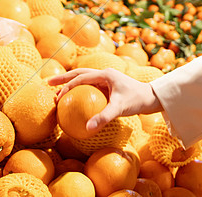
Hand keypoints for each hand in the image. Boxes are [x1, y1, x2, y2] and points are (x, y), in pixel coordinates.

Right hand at [48, 68, 162, 135]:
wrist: (153, 98)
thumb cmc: (137, 101)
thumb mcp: (119, 109)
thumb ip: (103, 117)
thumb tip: (87, 129)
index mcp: (105, 74)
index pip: (81, 77)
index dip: (66, 85)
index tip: (56, 95)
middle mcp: (105, 74)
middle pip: (79, 74)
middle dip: (63, 78)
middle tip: (48, 83)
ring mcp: (107, 80)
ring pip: (84, 80)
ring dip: (71, 85)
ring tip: (58, 94)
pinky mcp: (110, 87)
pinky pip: (91, 89)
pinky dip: (81, 93)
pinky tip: (76, 104)